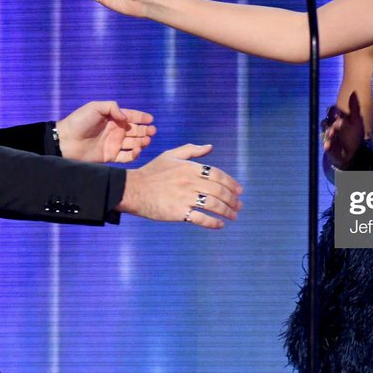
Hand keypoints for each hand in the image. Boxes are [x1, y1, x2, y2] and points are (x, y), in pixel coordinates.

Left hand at [57, 101, 155, 163]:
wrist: (66, 141)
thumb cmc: (79, 121)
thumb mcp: (95, 107)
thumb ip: (113, 108)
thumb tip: (126, 118)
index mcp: (112, 118)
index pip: (130, 116)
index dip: (141, 117)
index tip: (151, 119)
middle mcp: (115, 131)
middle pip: (135, 130)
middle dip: (145, 130)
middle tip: (152, 131)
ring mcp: (113, 144)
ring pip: (133, 143)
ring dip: (142, 142)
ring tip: (146, 140)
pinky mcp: (110, 156)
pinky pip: (126, 156)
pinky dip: (134, 154)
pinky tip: (136, 150)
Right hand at [117, 144, 242, 228]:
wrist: (133, 189)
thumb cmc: (152, 172)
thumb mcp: (171, 155)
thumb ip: (192, 150)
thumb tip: (210, 147)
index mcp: (189, 167)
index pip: (217, 175)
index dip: (231, 183)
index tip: (239, 191)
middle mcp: (189, 182)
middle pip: (219, 191)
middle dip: (232, 199)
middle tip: (239, 205)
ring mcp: (184, 197)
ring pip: (213, 205)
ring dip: (227, 211)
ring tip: (234, 216)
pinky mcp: (178, 212)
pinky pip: (201, 218)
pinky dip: (213, 223)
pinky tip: (220, 225)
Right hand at [322, 94, 364, 169]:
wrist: (354, 152)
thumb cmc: (354, 134)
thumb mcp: (356, 120)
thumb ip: (354, 106)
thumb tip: (354, 91)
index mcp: (338, 118)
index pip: (332, 110)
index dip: (334, 111)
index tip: (339, 114)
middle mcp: (331, 125)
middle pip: (326, 120)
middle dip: (331, 122)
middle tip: (338, 125)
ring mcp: (329, 136)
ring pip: (325, 131)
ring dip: (329, 132)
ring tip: (333, 134)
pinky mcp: (328, 146)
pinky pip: (325, 144)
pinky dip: (327, 144)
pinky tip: (329, 145)